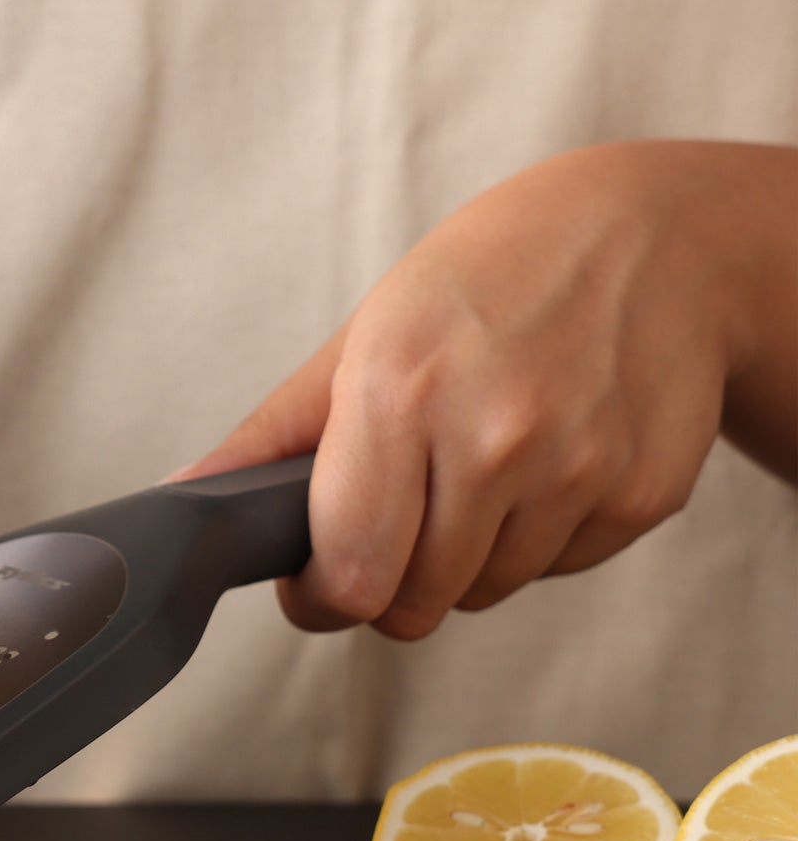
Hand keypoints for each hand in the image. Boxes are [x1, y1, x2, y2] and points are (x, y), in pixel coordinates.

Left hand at [176, 141, 797, 639]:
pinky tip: (545, 461)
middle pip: (414, 605)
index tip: (313, 582)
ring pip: (483, 593)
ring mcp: (578, 469)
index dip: (320, 598)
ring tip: (475, 469)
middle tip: (393, 522)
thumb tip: (185, 500)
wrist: (654, 235)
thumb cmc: (487, 279)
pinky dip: (538, 538)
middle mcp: (494, 436)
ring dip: (464, 559)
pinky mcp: (642, 495)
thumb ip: (274, 435)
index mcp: (401, 392)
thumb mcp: (363, 335)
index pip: (350, 573)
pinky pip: (557, 569)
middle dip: (387, 583)